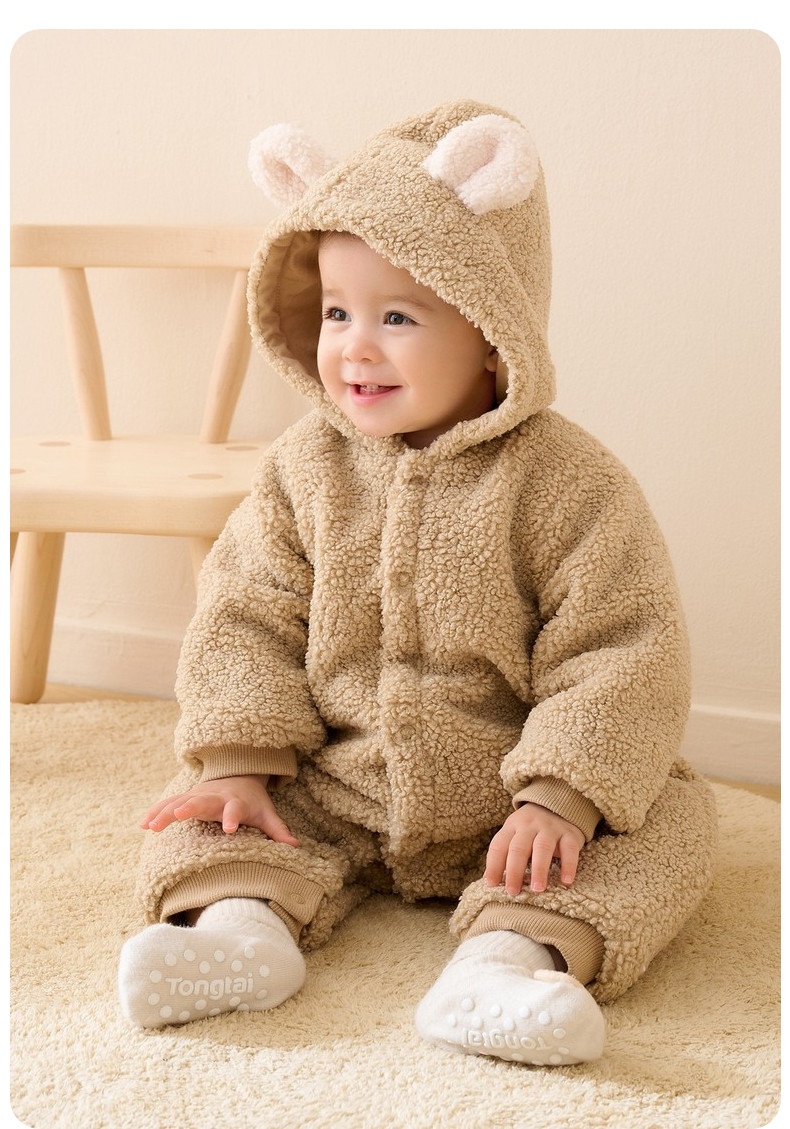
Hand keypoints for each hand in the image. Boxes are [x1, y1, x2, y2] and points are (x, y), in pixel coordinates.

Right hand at [140, 774, 298, 843]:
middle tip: (179, 814)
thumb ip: (278, 830)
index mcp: (236, 802)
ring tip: (151, 826)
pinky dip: (156, 812)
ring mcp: (198, 795)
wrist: (238, 775)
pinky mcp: (186, 797)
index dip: (233, 817)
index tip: (230, 828)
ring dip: (166, 813)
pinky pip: (169, 804)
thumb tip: (296, 847)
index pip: (236, 809)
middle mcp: (215, 796)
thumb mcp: (266, 813)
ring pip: (180, 801)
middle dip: (191, 807)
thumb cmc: (252, 801)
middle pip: (202, 801)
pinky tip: (142, 824)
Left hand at [484, 803, 583, 895]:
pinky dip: (568, 865)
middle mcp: (529, 826)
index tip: (492, 884)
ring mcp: (550, 829)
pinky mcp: (570, 834)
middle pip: (519, 848)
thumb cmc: (532, 828)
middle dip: (514, 871)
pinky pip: (569, 850)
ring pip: (542, 848)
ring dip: (539, 869)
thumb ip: (504, 853)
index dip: (493, 865)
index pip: (499, 845)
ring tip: (537, 888)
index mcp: (512, 826)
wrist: (560, 804)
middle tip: (512, 892)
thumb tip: (490, 880)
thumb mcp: (515, 833)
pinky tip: (566, 881)